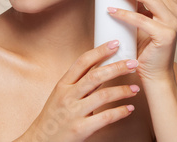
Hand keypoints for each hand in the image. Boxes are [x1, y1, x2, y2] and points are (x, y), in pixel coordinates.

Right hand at [17, 41, 139, 141]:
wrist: (40, 140)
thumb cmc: (54, 117)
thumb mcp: (62, 95)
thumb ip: (80, 83)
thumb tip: (103, 69)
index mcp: (63, 84)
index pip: (82, 62)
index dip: (100, 51)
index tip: (115, 43)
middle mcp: (68, 96)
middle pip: (95, 76)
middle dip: (117, 67)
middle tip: (133, 63)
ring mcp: (73, 112)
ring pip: (102, 96)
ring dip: (122, 90)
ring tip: (135, 88)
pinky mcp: (80, 129)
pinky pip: (104, 118)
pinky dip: (120, 112)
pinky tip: (129, 108)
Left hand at [105, 0, 176, 81]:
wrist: (154, 74)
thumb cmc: (146, 46)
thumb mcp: (141, 19)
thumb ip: (135, 3)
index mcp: (169, 2)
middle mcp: (174, 9)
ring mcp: (172, 22)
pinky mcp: (165, 35)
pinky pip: (141, 20)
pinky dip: (124, 14)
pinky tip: (110, 10)